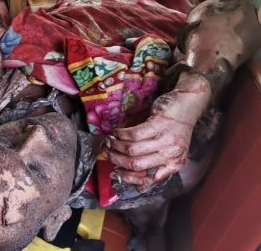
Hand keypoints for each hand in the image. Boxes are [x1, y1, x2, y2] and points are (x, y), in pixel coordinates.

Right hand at [104, 72, 210, 191]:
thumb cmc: (174, 129)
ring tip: (109, 142)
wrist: (187, 105)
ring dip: (116, 146)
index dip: (128, 177)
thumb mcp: (169, 151)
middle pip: (135, 164)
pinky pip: (133, 134)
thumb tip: (139, 187)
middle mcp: (171, 154)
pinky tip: (116, 132)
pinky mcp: (158, 124)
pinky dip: (120, 134)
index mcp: (174, 164)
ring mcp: (165, 139)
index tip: (114, 173)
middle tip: (106, 154)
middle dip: (116, 160)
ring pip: (132, 149)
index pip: (149, 179)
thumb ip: (155, 166)